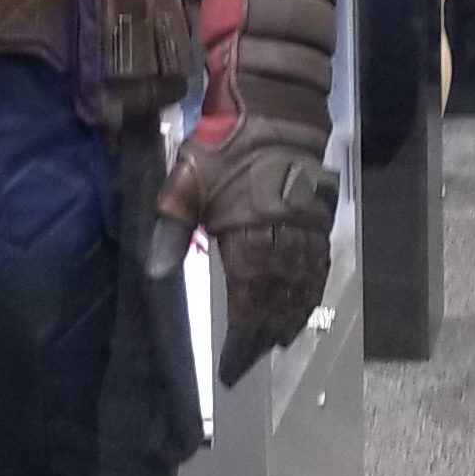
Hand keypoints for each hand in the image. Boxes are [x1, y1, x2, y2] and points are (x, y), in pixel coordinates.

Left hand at [150, 131, 339, 381]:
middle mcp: (282, 240)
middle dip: (264, 336)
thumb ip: (170, 227)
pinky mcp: (320, 221)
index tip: (232, 367)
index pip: (247, 301)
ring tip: (277, 344)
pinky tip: (304, 306)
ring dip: (289, 319)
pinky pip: (319, 267)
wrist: (274, 109)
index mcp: (248, 235)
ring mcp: (305, 231)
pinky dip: (311, 292)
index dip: (241, 338)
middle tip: (251, 361)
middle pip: (277, 302)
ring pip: (301, 288)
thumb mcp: (185, 180)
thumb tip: (154, 273)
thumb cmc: (223, 145)